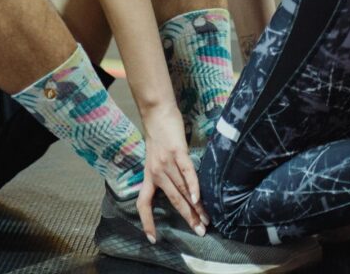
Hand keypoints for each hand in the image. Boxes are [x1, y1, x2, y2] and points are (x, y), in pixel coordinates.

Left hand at [136, 103, 208, 241]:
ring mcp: (166, 161)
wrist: (156, 111)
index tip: (152, 239)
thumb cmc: (158, 134)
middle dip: (188, 218)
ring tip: (206, 219)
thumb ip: (163, 174)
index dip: (147, 221)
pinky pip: (186, 172)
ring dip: (196, 207)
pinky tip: (198, 199)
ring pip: (182, 190)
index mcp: (149, 175)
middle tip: (200, 232)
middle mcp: (156, 171)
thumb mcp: (154, 158)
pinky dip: (193, 186)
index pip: (143, 203)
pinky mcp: (177, 151)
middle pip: (173, 200)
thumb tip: (179, 192)